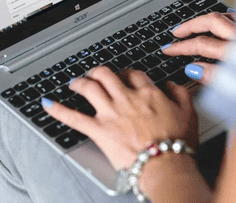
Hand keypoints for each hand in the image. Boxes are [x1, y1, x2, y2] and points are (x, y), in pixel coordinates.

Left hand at [42, 66, 197, 169]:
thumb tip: (172, 84)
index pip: (134, 74)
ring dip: (80, 82)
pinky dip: (58, 110)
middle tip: (95, 73)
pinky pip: (73, 117)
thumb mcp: (189, 113)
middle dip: (99, 71)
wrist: (165, 164)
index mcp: (148, 93)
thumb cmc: (177, 143)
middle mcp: (127, 98)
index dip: (127, 73)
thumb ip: (181, 94)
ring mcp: (111, 113)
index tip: (125, 77)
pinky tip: (46, 104)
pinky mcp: (99, 130)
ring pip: (90, 87)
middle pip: (107, 74)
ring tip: (75, 82)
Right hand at [163, 11, 235, 83]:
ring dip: (208, 19)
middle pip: (212, 21)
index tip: (169, 50)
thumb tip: (194, 70)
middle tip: (177, 32)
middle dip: (190, 25)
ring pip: (227, 15)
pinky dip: (228, 20)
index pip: (201, 44)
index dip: (182, 47)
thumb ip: (215, 78)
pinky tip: (224, 25)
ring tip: (196, 25)